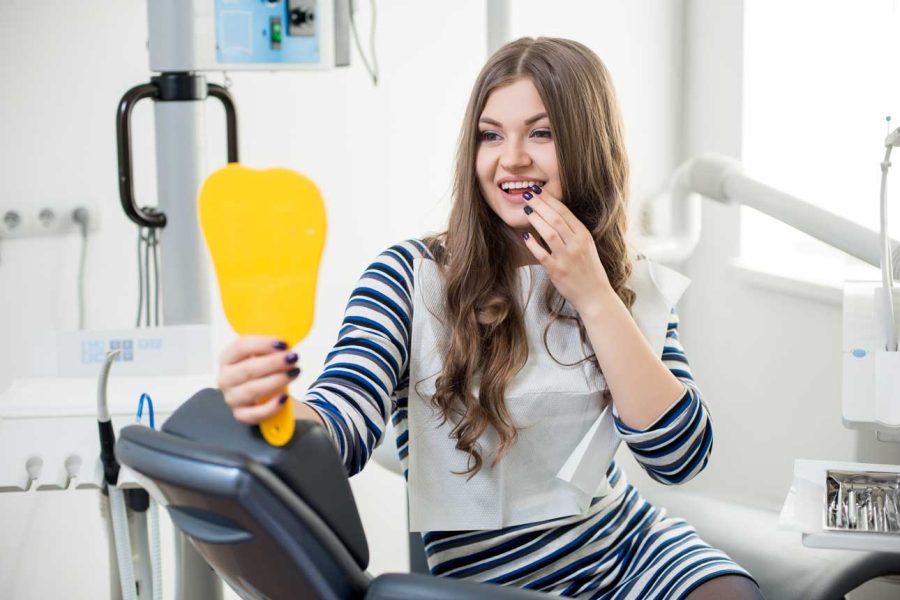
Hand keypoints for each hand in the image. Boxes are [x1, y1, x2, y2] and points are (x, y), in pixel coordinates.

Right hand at [217, 336, 300, 424]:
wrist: (265, 395)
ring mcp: (232, 398)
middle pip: (248, 368)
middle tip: (293, 357)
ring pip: (252, 390)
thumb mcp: (263, 355)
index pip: (240, 346)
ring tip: (294, 372)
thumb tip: (287, 342)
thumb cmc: (263, 370)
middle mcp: (225, 378)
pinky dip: (271, 406)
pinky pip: (255, 414)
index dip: (263, 343)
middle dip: (273, 362)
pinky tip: (284, 397)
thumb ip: (270, 347)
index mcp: (227, 358)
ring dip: (276, 380)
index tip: (283, 343)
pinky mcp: (240, 415)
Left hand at [520, 185, 612, 312]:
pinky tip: (525, 236)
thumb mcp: (586, 246)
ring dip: (536, 219)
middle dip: (539, 204)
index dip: (549, 200)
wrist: (595, 295)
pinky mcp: (557, 271)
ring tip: (525, 210)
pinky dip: (533, 244)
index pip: (565, 212)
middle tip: (527, 194)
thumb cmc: (589, 270)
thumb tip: (552, 215)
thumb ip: (572, 232)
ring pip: (549, 233)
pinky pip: (542, 254)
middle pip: (555, 218)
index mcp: (584, 235)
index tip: (538, 190)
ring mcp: (567, 258)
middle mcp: (576, 244)